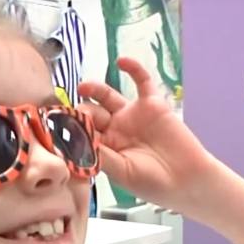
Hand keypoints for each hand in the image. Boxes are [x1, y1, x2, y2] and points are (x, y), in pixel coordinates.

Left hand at [78, 58, 218, 213]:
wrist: (185, 179)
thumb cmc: (152, 182)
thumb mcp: (122, 172)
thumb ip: (102, 156)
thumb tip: (79, 144)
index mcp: (103, 148)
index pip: (82, 134)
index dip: (71, 130)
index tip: (59, 128)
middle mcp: (113, 130)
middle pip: (90, 114)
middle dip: (80, 112)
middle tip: (73, 113)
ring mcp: (130, 115)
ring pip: (107, 97)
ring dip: (94, 89)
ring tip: (83, 87)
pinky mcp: (151, 104)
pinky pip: (141, 82)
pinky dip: (132, 69)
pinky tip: (121, 61)